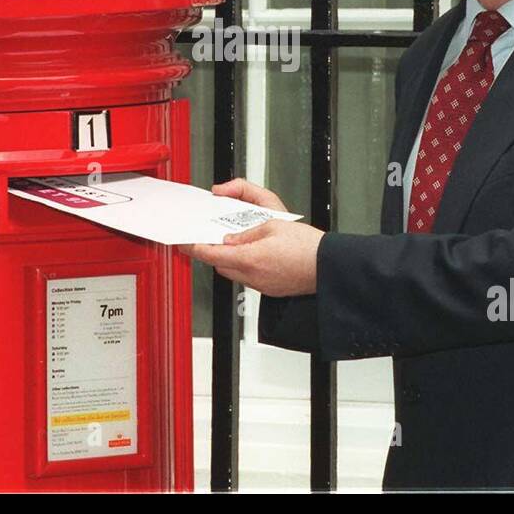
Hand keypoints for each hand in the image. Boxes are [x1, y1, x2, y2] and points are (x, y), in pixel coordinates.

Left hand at [177, 179, 323, 296]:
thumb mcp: (273, 224)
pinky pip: (247, 277)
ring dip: (229, 258)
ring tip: (235, 243)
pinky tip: (254, 254)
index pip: (211, 254)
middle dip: (212, 252)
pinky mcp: (270, 289)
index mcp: (249, 258)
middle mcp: (252, 276)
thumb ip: (246, 231)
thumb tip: (230, 237)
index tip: (184, 242)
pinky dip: (244, 265)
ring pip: (232, 272)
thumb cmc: (307, 246)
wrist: (328, 267)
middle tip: (209, 237)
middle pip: (219, 264)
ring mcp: (261, 285)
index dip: (194, 247)